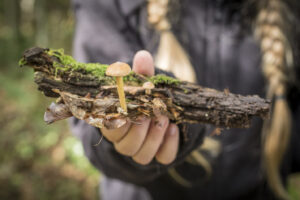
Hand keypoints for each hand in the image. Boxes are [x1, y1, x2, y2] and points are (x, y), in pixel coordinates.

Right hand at [100, 50, 178, 164]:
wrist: (159, 108)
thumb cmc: (144, 96)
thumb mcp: (142, 83)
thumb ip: (141, 73)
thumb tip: (143, 56)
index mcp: (114, 124)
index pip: (111, 130)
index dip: (122, 120)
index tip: (133, 106)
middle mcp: (124, 141)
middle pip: (126, 147)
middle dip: (141, 130)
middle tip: (153, 112)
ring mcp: (141, 150)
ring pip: (142, 156)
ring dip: (155, 138)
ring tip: (164, 119)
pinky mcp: (158, 154)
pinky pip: (163, 158)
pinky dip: (169, 145)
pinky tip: (174, 129)